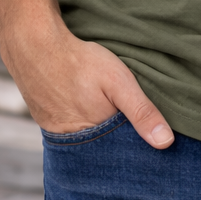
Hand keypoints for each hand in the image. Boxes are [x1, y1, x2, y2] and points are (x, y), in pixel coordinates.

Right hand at [2, 16, 174, 147]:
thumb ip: (141, 111)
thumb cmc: (80, 61)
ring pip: (86, 142)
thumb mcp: (119, 81)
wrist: (34, 45)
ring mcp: (56, 133)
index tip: (150, 143)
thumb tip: (166, 143)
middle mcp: (72, 142)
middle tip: (127, 123)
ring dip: (98, 134)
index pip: (121, 154)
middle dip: (117, 143)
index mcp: (94, 137)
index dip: (136, 146)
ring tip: (107, 116)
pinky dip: (81, 125)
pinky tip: (87, 110)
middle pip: (103, 150)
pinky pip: (69, 131)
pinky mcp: (45, 121)